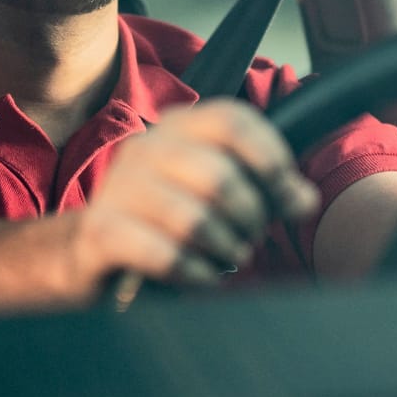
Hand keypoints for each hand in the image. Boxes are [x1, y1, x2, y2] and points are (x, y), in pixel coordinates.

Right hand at [67, 98, 319, 292]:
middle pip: (219, 176)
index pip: (232, 120)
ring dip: (224, 249)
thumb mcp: (214, 194)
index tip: (288, 196)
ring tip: (227, 258)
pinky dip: (194, 273)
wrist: (93, 251)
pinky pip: (164, 255)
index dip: (270, 157)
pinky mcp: (101, 233)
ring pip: (193, 220)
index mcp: (176, 128)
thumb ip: (263, 189)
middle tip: (250, 239)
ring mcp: (118, 190)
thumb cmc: (166, 219)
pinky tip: (200, 276)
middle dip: (250, 218)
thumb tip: (304, 199)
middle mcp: (144, 149)